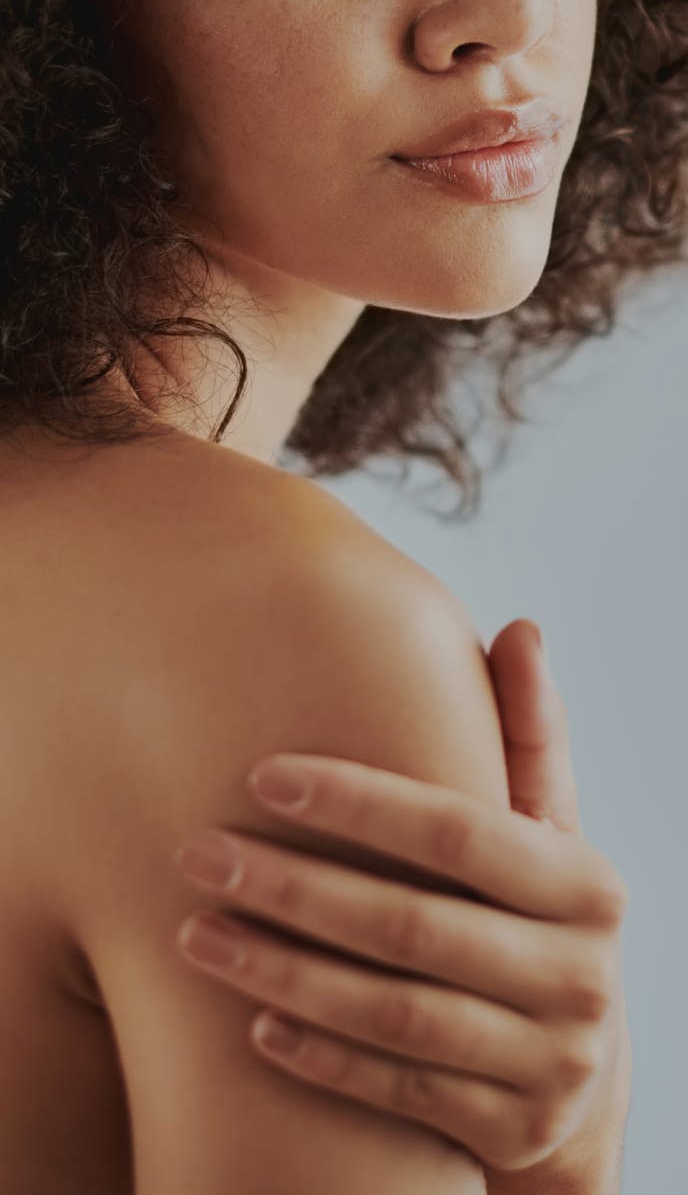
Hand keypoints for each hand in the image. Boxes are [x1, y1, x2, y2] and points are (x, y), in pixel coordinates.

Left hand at [172, 619, 628, 1173]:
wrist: (579, 1070)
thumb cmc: (537, 915)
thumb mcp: (549, 830)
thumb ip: (528, 734)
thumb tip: (522, 629)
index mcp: (586, 886)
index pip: (461, 833)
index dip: (360, 803)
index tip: (263, 776)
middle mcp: (579, 977)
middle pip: (413, 926)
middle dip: (294, 888)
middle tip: (196, 853)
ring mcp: (547, 1064)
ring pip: (394, 1016)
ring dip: (284, 973)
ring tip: (197, 933)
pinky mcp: (508, 1132)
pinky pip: (397, 1092)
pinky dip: (322, 1059)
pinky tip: (252, 1023)